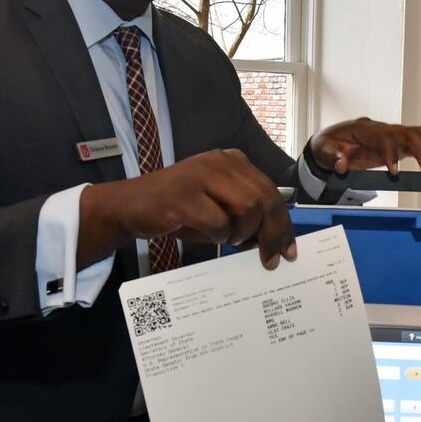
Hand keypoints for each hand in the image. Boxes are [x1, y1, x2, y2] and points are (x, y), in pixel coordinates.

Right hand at [80, 149, 296, 269]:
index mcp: (233, 161)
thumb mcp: (218, 207)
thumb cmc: (178, 210)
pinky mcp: (184, 195)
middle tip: (269, 259)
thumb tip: (276, 241)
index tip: (289, 251)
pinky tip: (209, 236)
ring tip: (230, 240)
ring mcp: (201, 175)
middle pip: (265, 199)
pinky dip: (219, 236)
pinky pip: (218, 222)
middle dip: (272, 234)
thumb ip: (246, 215)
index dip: (284, 224)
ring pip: (248, 207)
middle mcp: (220, 162)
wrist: (131, 206)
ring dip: (243, 233)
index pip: (271, 192)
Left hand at [309, 118, 420, 176]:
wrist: (329, 142)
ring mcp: (389, 136)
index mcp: (365, 129)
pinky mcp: (394, 144)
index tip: (393, 172)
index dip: (391, 154)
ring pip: (415, 134)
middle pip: (406, 133)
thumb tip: (342, 165)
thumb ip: (335, 157)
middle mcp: (381, 129)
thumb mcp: (325, 151)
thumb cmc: (327, 144)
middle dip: (420, 149)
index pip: (384, 138)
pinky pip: (415, 144)